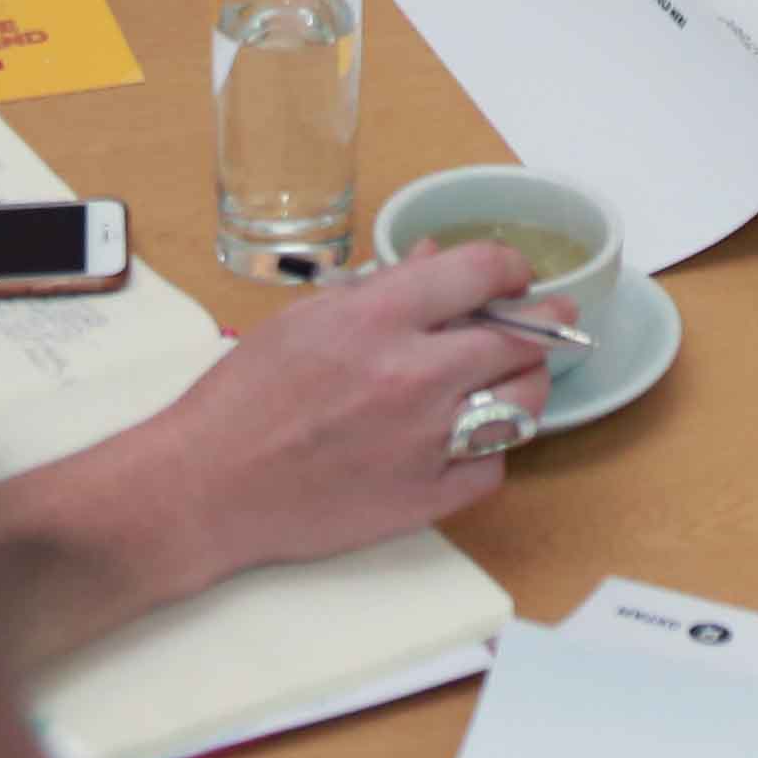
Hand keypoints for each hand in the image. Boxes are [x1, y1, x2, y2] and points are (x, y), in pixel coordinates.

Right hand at [117, 244, 544, 591]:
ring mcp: (424, 442)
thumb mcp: (307, 318)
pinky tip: (471, 438)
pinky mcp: (423, 499)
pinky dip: (489, 451)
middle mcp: (412, 376)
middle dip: (544, 324)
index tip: (516, 276)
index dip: (512, 268)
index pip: (482, 272)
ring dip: (526, 385)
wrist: (207, 486)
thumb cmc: (244, 396)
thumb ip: (381, 288)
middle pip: (521, 340)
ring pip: (523, 406)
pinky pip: (493, 468)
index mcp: (378, 320)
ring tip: (514, 377)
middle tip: (549, 322)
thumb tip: (435, 259)